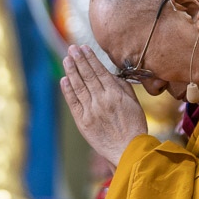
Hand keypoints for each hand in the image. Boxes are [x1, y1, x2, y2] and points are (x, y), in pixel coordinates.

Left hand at [60, 44, 146, 167]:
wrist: (128, 150)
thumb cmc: (134, 126)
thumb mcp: (134, 103)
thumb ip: (122, 86)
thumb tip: (109, 73)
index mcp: (115, 94)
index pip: (99, 71)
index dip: (90, 58)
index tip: (84, 48)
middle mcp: (101, 100)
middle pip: (87, 75)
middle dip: (79, 60)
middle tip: (72, 48)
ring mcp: (90, 111)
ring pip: (78, 86)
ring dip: (71, 71)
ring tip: (67, 59)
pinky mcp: (83, 121)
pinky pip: (73, 102)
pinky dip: (68, 90)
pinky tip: (64, 79)